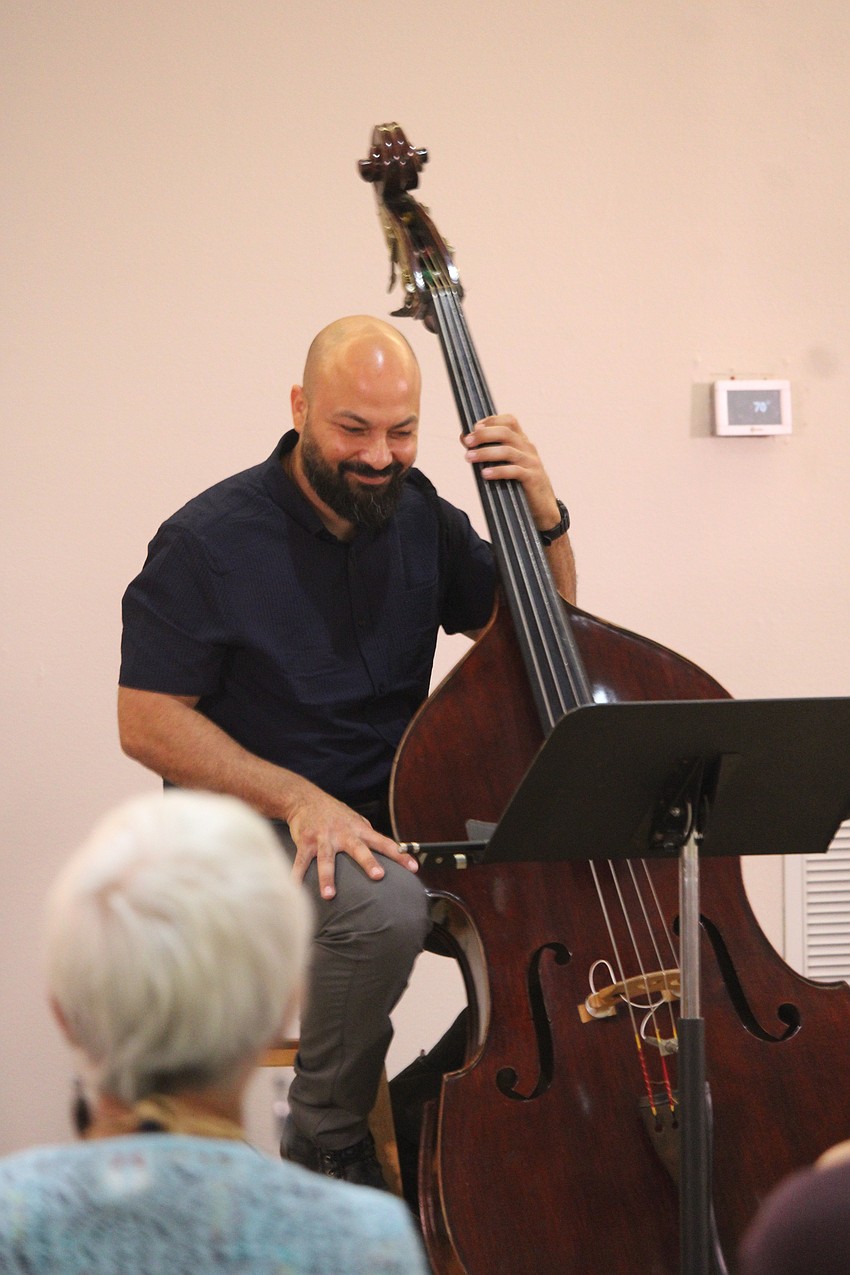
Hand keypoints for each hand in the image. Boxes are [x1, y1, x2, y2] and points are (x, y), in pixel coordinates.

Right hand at [286, 786, 417, 899]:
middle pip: (358, 849)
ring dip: (327, 877)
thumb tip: (389, 851)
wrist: (305, 799)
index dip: (400, 855)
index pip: (384, 843)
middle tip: (378, 876)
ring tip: (329, 895)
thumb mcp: (355, 820)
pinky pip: (300, 862)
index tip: (414, 868)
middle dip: (368, 862)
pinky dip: (296, 875)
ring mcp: (323, 838)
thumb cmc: (335, 814)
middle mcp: (343, 834)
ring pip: (327, 859)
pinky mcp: (305, 842)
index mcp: (359, 830)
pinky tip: (294, 887)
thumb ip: (368, 836)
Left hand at [462, 414, 560, 530]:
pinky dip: (498, 471)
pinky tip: (485, 474)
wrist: (543, 507)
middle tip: (468, 442)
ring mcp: (531, 462)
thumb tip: (464, 437)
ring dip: (485, 453)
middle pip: (506, 432)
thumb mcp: (505, 463)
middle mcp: (528, 448)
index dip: (491, 420)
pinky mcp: (532, 478)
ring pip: (508, 451)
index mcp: (522, 441)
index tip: (474, 427)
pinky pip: (514, 471)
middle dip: (484, 435)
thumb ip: (487, 450)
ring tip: (469, 458)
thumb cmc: (520, 484)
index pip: (510, 421)